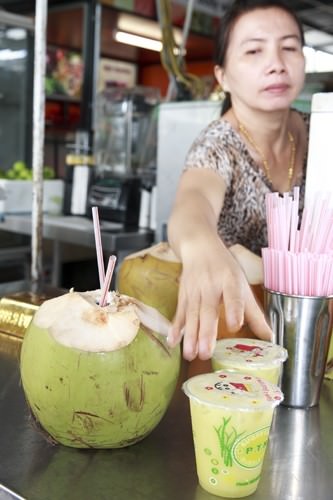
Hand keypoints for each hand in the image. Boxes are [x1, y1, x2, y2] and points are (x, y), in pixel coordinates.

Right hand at [167, 238, 271, 360]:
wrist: (199, 247)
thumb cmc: (225, 269)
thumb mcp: (242, 285)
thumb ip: (254, 313)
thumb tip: (269, 338)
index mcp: (230, 281)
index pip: (233, 295)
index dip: (234, 309)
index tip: (235, 325)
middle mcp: (211, 285)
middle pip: (208, 310)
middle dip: (206, 332)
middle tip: (206, 353)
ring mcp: (194, 290)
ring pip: (192, 314)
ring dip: (190, 335)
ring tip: (190, 354)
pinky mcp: (183, 294)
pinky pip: (179, 313)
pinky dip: (175, 327)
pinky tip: (172, 341)